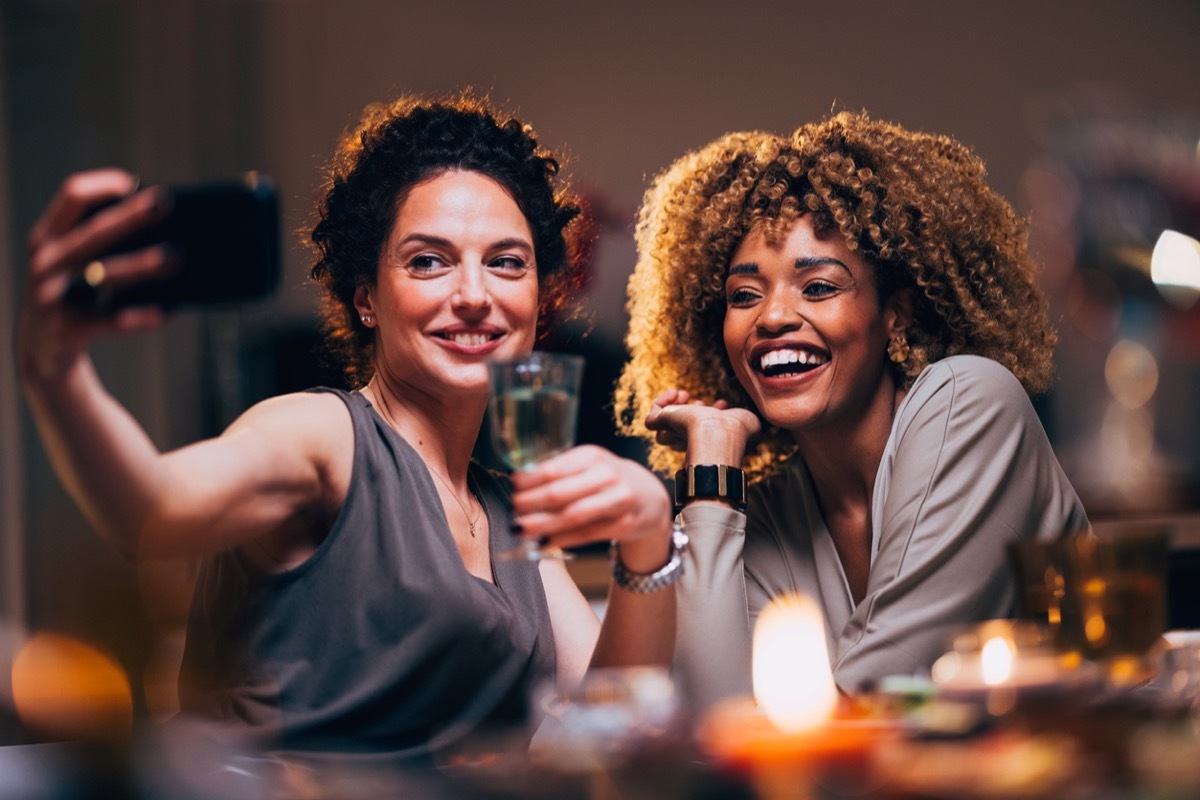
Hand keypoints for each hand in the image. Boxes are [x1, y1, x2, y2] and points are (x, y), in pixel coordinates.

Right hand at [17, 169, 171, 384]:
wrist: (41, 351)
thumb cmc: (70, 295)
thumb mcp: (71, 264)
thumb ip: (98, 241)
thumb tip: (158, 223)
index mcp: (48, 238)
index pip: (71, 197)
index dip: (101, 185)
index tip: (133, 182)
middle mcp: (46, 262)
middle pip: (93, 232)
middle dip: (130, 216)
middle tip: (165, 202)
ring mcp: (52, 296)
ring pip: (103, 275)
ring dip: (140, 265)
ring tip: (174, 257)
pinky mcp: (66, 330)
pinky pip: (108, 322)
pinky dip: (137, 318)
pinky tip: (164, 313)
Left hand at [509, 445, 672, 572]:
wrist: (649, 498)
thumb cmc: (609, 480)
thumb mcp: (589, 465)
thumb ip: (561, 471)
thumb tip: (519, 483)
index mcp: (592, 456)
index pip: (554, 468)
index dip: (529, 480)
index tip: (512, 486)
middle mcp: (607, 475)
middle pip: (560, 492)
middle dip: (531, 503)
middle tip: (513, 510)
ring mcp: (618, 500)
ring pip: (572, 515)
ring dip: (542, 524)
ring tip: (521, 529)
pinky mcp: (624, 524)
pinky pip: (587, 534)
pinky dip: (563, 539)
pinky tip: (545, 542)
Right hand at [644, 388, 760, 465]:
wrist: (722, 434)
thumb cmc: (740, 432)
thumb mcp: (748, 423)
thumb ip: (746, 422)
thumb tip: (750, 423)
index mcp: (710, 444)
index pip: (702, 435)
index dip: (709, 416)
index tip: (722, 403)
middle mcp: (691, 442)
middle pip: (680, 433)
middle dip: (690, 412)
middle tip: (701, 402)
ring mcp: (676, 435)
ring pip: (662, 427)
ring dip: (673, 406)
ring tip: (685, 395)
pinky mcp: (663, 425)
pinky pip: (651, 417)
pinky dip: (661, 402)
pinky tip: (676, 393)